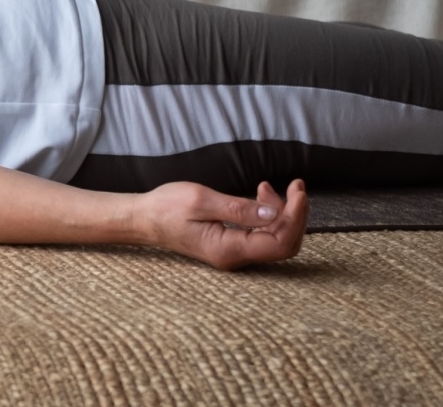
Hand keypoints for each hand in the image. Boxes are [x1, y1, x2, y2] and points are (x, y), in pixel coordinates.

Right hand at [135, 179, 307, 269]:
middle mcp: (235, 257)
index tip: (298, 192)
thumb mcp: (201, 200)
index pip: (279, 242)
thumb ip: (239, 208)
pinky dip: (268, 215)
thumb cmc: (166, 207)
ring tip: (269, 186)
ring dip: (282, 213)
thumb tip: (274, 214)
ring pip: (275, 239)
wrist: (144, 219)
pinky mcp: (232, 245)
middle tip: (296, 185)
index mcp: (228, 249)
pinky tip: (260, 195)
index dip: (295, 217)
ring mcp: (234, 253)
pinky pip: (261, 235)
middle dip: (295, 215)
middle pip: (284, 243)